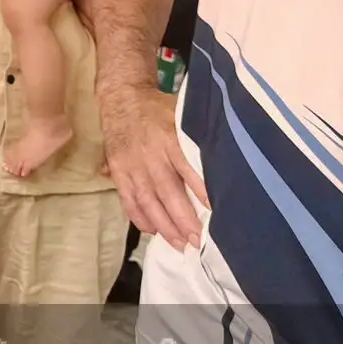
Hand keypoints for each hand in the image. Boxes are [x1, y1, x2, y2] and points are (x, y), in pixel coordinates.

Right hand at [100, 86, 206, 251]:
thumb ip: (198, 139)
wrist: (121, 98)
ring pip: (147, 201)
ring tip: (180, 245)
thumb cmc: (159, 110)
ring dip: (164, 226)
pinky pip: (128, 199)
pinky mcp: (117, 171)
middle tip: (198, 241)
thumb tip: (225, 165)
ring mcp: (131, 164)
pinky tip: (152, 231)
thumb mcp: (182, 116)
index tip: (216, 215)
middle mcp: (150, 154)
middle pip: (168, 193)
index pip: (189, 170)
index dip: (203, 194)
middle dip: (184, 220)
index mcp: (169, 138)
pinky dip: (139, 218)